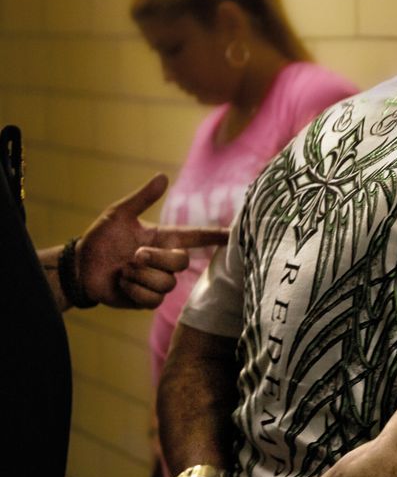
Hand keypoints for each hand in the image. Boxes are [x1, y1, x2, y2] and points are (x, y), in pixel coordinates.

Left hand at [77, 174, 229, 307]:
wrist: (81, 267)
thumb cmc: (100, 238)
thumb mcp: (118, 214)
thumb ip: (143, 198)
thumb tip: (163, 177)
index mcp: (163, 239)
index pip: (197, 237)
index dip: (217, 236)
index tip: (236, 235)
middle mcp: (165, 260)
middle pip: (181, 262)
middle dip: (156, 258)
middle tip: (134, 255)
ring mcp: (158, 281)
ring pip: (166, 283)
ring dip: (140, 276)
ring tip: (123, 270)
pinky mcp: (148, 300)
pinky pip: (153, 300)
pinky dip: (133, 290)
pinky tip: (122, 283)